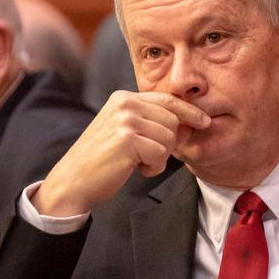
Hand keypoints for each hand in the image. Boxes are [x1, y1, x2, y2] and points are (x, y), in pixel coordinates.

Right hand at [34, 91, 208, 216]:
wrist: (74, 180)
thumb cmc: (102, 160)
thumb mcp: (124, 131)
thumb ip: (150, 122)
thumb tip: (189, 123)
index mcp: (123, 98)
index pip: (166, 99)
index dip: (189, 111)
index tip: (204, 121)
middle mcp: (124, 104)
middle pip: (172, 120)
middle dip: (167, 144)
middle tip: (147, 157)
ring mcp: (125, 120)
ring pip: (169, 137)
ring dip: (159, 157)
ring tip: (137, 162)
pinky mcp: (127, 140)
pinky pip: (160, 154)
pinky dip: (153, 167)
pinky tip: (134, 169)